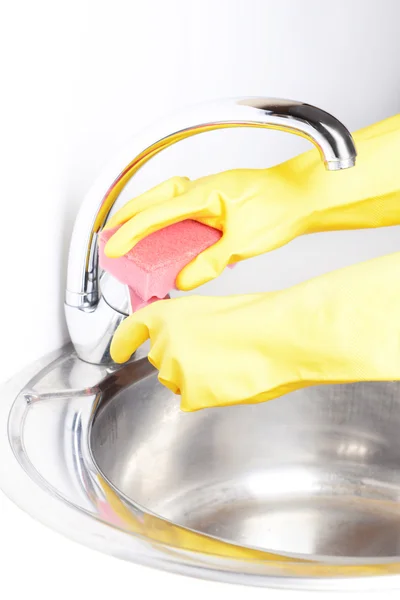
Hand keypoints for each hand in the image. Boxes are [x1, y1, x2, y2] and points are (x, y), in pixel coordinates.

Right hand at [104, 114, 399, 289]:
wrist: (304, 196)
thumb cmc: (281, 207)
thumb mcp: (243, 243)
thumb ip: (210, 262)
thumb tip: (184, 279)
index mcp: (204, 195)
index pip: (156, 216)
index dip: (131, 234)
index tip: (114, 250)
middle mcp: (202, 188)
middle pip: (152, 197)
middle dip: (127, 214)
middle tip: (109, 232)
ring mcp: (209, 192)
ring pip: (165, 199)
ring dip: (145, 214)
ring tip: (130, 233)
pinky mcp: (217, 201)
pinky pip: (182, 208)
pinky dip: (168, 219)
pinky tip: (169, 236)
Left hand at [111, 251, 399, 411]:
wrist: (278, 337)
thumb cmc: (258, 320)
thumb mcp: (212, 311)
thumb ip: (188, 326)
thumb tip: (188, 341)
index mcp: (168, 314)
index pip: (134, 329)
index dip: (124, 342)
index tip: (120, 352)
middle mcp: (164, 341)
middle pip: (162, 362)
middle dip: (182, 362)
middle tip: (215, 354)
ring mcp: (174, 369)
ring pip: (178, 383)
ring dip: (196, 380)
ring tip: (227, 366)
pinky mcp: (189, 394)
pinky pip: (193, 400)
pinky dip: (209, 396)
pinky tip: (229, 381)